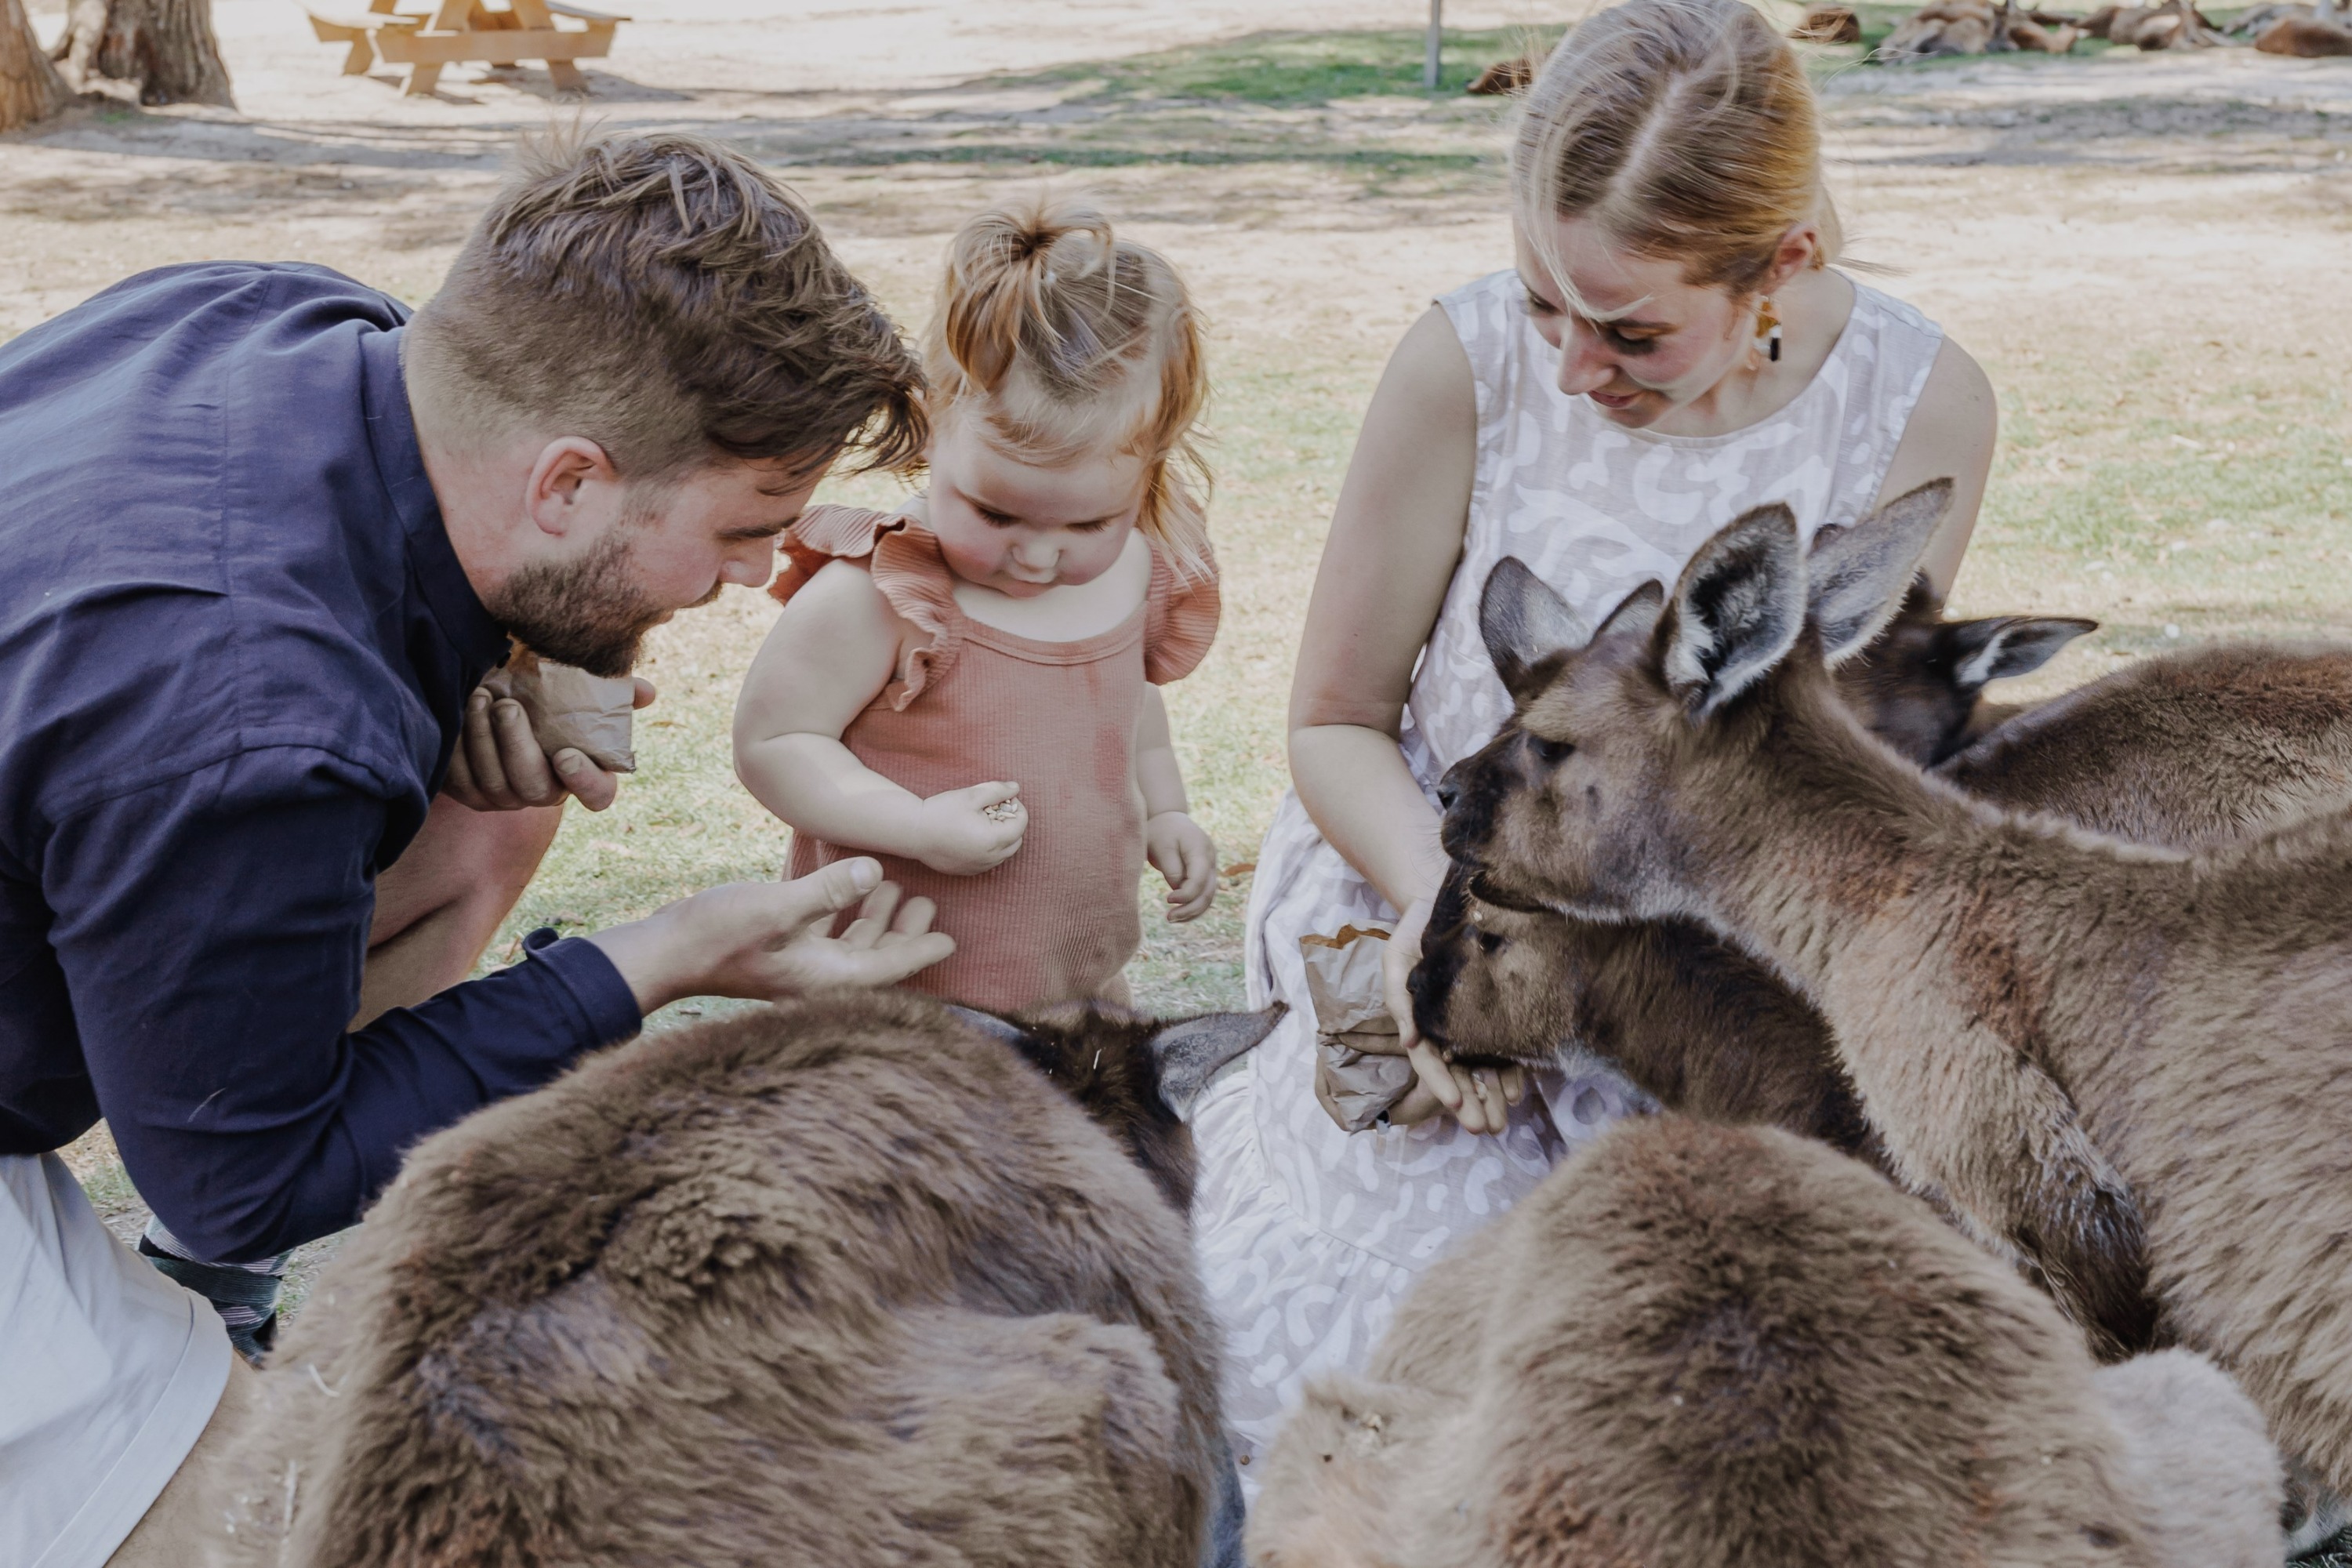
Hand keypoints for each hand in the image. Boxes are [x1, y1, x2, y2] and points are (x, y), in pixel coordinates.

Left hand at [443, 678, 656, 813]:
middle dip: (517, 747)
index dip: (584, 782)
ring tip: (480, 696)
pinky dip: (457, 747)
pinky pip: (460, 780)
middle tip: (507, 706)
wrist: (501, 703)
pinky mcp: (470, 794)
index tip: (566, 754)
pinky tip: (459, 712)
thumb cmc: (550, 699)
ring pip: (492, 783)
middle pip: (534, 788)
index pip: (598, 795)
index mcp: (584, 774)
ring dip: (483, 738)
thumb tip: (646, 692)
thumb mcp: (581, 692)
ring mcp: (506, 799)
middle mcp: (545, 793)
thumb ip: (615, 692)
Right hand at [587, 858, 954, 1013]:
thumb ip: (826, 891)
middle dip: (903, 934)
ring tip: (899, 892)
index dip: (920, 952)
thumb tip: (874, 872)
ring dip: (874, 921)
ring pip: (850, 946)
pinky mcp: (778, 950)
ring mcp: (796, 965)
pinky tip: (849, 888)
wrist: (663, 951)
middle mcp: (815, 977)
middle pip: (875, 960)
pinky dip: (843, 915)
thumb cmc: (717, 934)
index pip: (887, 969)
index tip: (951, 940)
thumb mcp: (776, 907)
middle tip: (929, 906)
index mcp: (823, 978)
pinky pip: (825, 935)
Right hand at [914, 781, 1026, 875]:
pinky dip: (989, 848)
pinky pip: (989, 861)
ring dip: (1002, 837)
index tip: (1002, 798)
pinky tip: (973, 835)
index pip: (1021, 823)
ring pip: (1004, 852)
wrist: (913, 832)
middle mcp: (989, 858)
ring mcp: (979, 867)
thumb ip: (997, 790)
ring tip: (983, 821)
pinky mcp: (968, 872)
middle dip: (1011, 823)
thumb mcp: (971, 795)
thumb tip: (1015, 788)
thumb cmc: (941, 812)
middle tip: (994, 808)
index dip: (1016, 807)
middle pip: (1017, 840)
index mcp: (993, 840)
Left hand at [1146, 811, 1216, 921]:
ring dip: (1192, 911)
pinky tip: (1179, 916)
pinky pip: (1203, 895)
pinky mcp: (1204, 875)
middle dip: (1190, 908)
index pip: (1199, 879)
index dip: (1186, 894)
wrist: (1169, 820)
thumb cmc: (1161, 832)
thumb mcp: (1160, 846)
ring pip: (1208, 896)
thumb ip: (1171, 868)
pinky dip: (1193, 907)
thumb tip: (1178, 890)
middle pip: (1207, 891)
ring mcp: (1210, 868)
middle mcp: (1210, 860)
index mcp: (1200, 849)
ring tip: (1171, 919)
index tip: (1168, 900)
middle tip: (1169, 918)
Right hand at [1384, 894, 1525, 1134]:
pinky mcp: (1498, 1011)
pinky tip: (1520, 1091)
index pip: (1430, 1062)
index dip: (1440, 1085)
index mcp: (1422, 1023)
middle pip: (1459, 1074)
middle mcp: (1448, 1029)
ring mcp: (1473, 1023)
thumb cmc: (1414, 933)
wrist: (1446, 901)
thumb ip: (1400, 1001)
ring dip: (1491, 1096)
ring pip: (1483, 1068)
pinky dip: (1512, 1071)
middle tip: (1482, 1129)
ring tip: (1501, 1122)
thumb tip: (1410, 1042)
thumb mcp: (1397, 962)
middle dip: (1470, 1103)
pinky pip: (1506, 1046)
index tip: (1454, 1105)